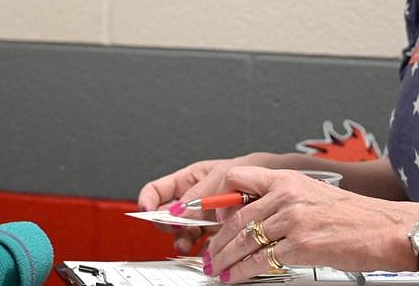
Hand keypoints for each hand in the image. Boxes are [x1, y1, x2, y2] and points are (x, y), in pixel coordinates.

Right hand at [137, 154, 277, 254]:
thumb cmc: (248, 170)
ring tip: (187, 245)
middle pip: (166, 216)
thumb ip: (198, 195)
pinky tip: (206, 250)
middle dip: (167, 225)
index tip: (146, 210)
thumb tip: (177, 211)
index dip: (148, 201)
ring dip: (181, 241)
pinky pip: (201, 244)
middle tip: (176, 229)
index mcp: (188, 180)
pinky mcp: (215, 231)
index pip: (157, 191)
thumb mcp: (221, 176)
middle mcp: (192, 200)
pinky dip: (201, 250)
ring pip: (182, 233)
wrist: (272, 183)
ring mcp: (202, 217)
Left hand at [204, 166, 418, 282]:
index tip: (206, 215)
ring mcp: (292, 220)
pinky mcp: (299, 245)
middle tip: (208, 253)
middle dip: (217, 239)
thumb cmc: (353, 215)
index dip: (216, 198)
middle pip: (235, 216)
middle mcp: (286, 195)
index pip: (237, 178)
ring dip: (224, 258)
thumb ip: (280, 199)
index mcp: (287, 179)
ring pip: (243, 239)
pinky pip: (260, 259)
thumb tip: (250, 214)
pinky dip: (242, 271)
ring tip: (216, 268)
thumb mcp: (311, 193)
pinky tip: (235, 277)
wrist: (383, 229)